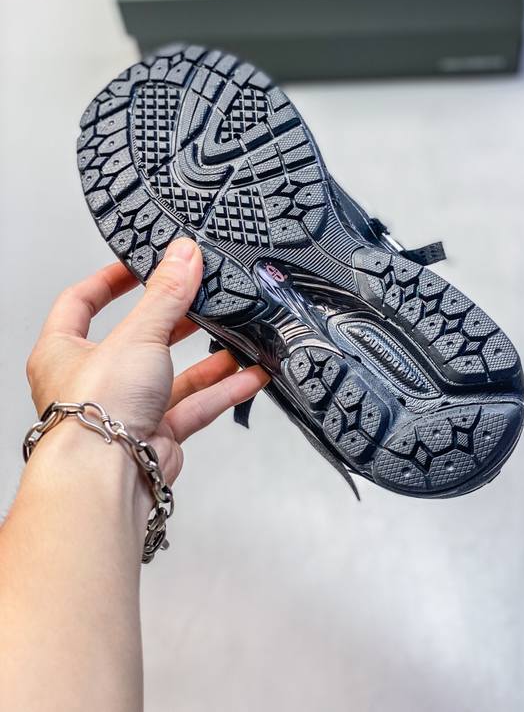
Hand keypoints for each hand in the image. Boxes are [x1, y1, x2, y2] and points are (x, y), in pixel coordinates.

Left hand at [26, 237, 267, 483]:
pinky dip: (222, 391)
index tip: (140, 265)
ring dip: (206, 358)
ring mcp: (126, 409)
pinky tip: (249, 375)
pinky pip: (194, 406)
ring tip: (235, 334)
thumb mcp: (136, 334)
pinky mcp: (156, 435)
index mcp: (64, 350)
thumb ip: (166, 294)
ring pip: (172, 375)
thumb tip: (183, 255)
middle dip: (174, 319)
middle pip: (137, 338)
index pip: (81, 302)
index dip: (110, 280)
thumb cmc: (94, 412)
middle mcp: (92, 381)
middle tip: (201, 297)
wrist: (106, 479)